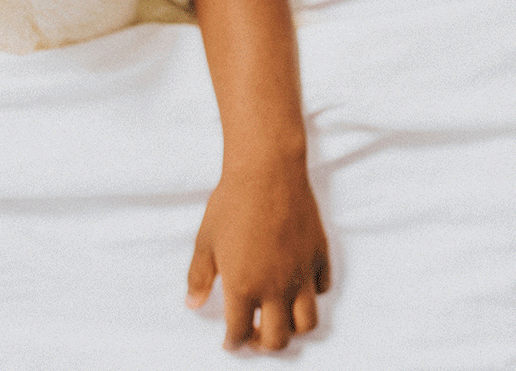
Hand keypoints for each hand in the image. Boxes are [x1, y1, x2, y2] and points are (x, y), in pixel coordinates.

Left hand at [187, 163, 329, 351]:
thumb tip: (193, 303)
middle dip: (264, 344)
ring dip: (293, 328)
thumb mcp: (205, 242)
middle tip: (255, 334)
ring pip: (307, 323)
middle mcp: (276, 287)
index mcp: (243, 287)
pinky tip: (297, 285)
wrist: (267, 171)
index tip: (231, 341)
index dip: (233, 343)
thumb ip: (199, 278)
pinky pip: (322, 288)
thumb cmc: (231, 203)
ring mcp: (302, 273)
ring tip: (280, 318)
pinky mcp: (319, 255)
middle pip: (277, 339)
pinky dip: (311, 295)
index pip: (240, 333)